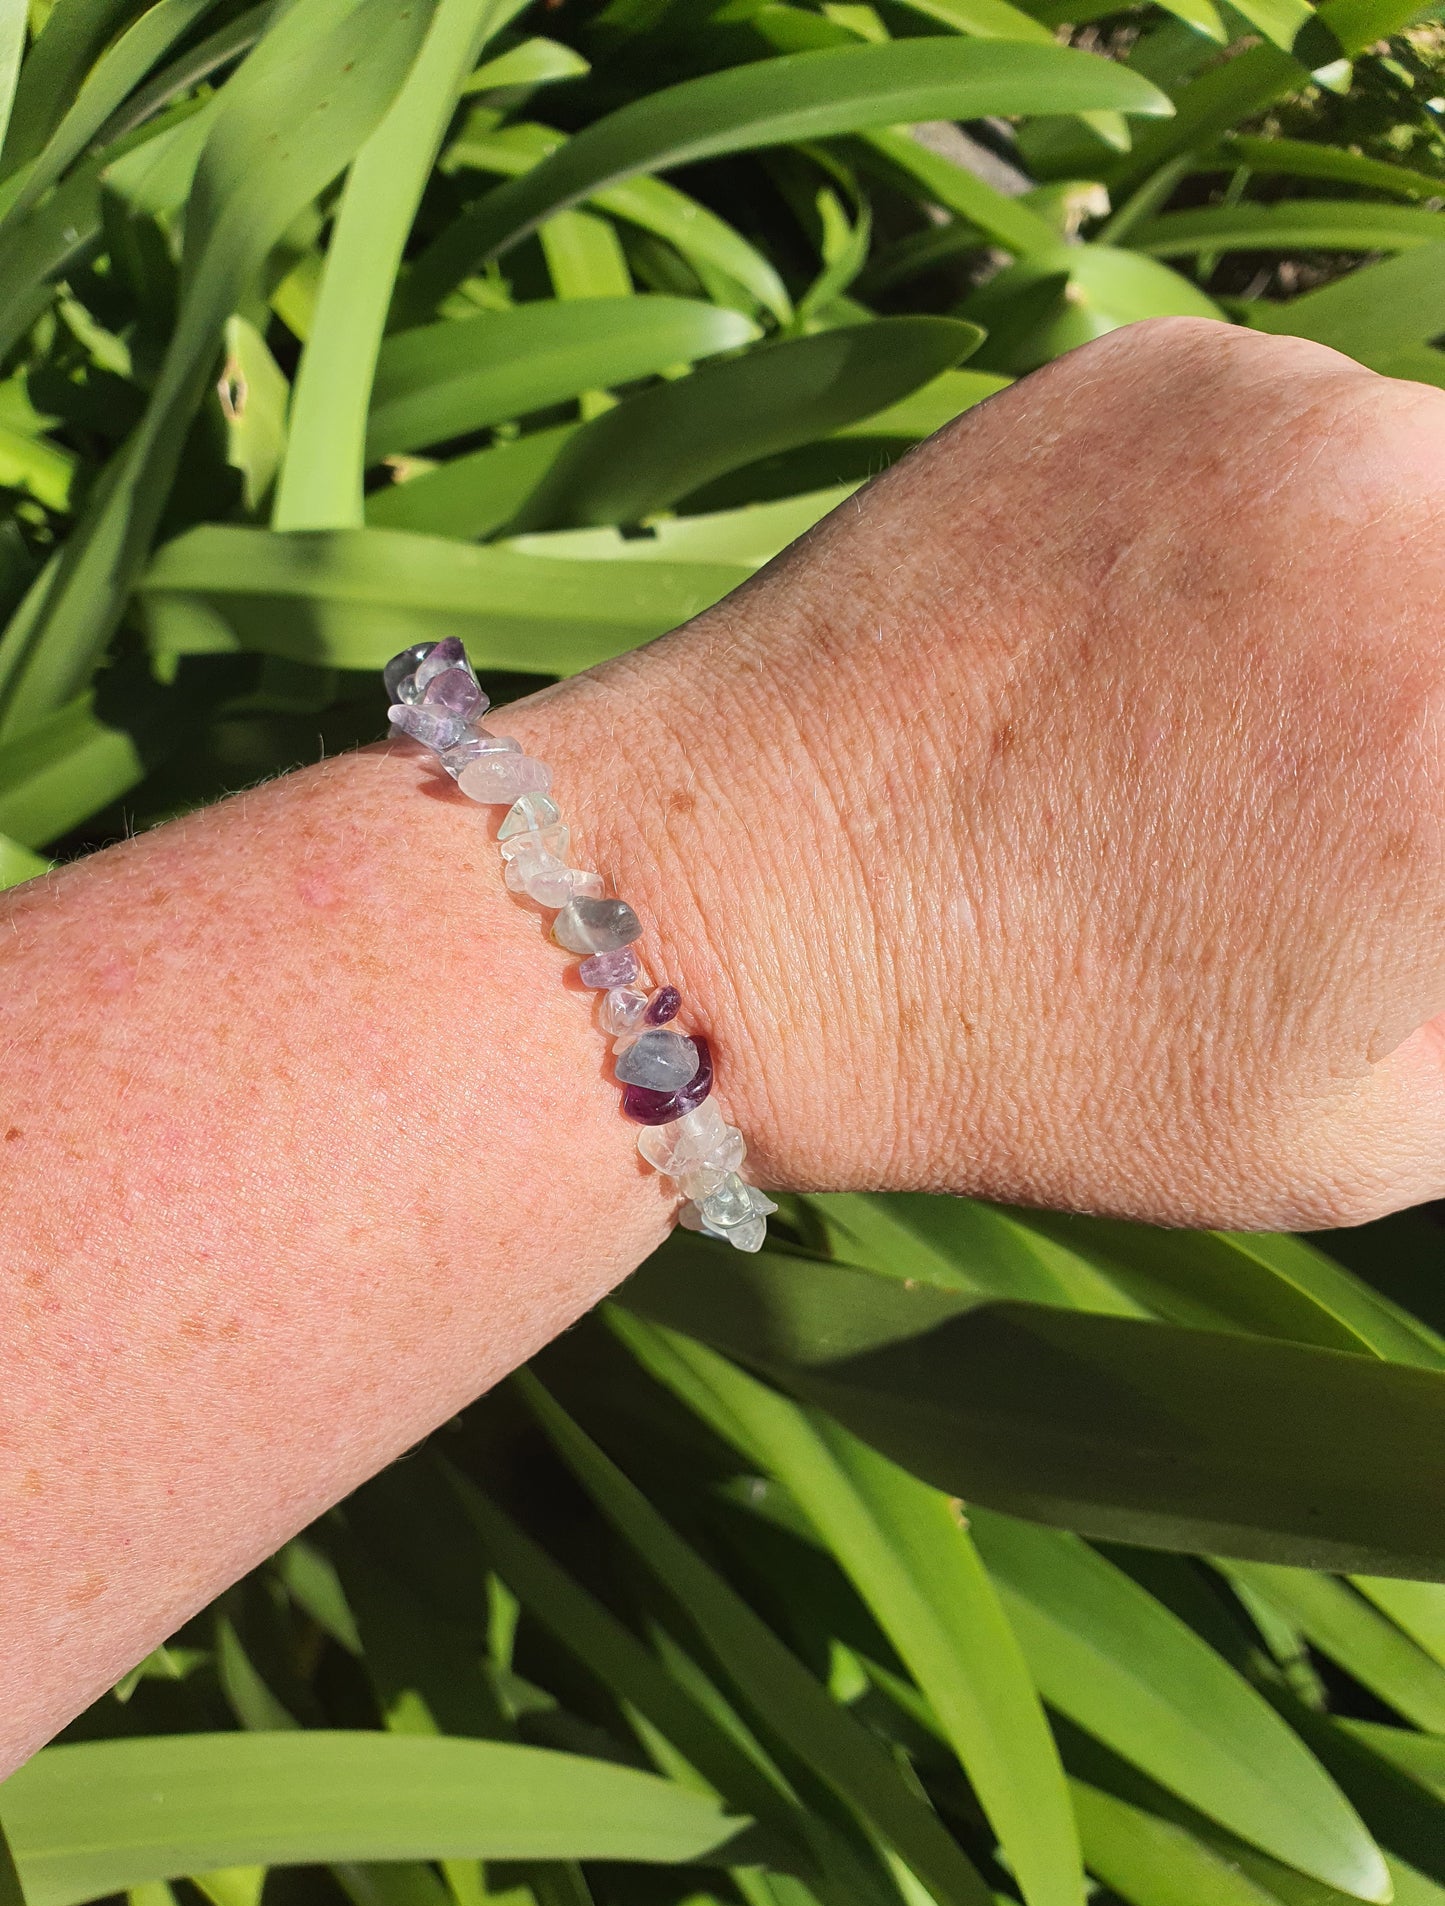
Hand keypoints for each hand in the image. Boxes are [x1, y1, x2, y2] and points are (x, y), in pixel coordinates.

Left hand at [514, 317, 1444, 1227]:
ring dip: (1397, 591)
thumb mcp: (1363, 1126)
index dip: (1439, 792)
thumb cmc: (1044, 1061)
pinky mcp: (1152, 364)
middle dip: (1433, 697)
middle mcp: (1419, 523)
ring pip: (1439, 486)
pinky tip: (1146, 641)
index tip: (1404, 816)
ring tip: (1231, 721)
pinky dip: (1277, 525)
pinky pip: (1303, 430)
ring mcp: (1283, 415)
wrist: (740, 906)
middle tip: (1340, 774)